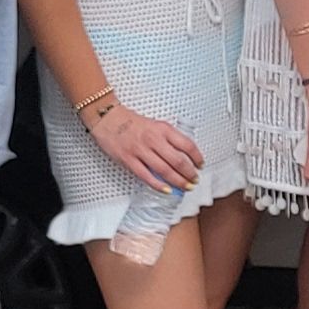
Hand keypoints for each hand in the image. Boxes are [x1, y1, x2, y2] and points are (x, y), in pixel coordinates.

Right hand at [86, 102, 205, 194]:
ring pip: (164, 170)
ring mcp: (140, 150)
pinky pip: (146, 176)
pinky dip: (158, 185)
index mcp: (163, 129)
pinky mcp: (128, 159)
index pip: (187, 144)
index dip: (197, 157)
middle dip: (189, 173)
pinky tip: (167, 190)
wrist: (108, 118)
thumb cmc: (131, 122)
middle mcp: (154, 139)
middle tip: (195, 180)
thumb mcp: (155, 124)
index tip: (200, 165)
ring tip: (185, 187)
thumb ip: (168, 138)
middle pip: (178, 160)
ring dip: (178, 181)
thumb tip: (183, 155)